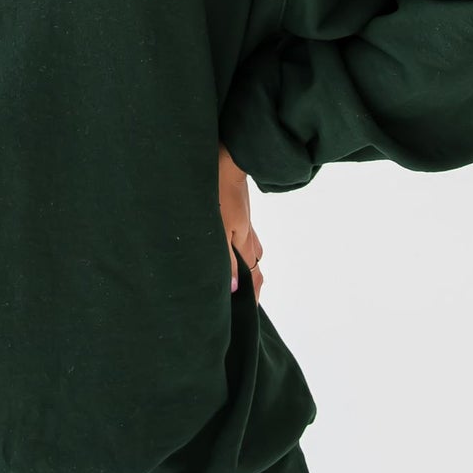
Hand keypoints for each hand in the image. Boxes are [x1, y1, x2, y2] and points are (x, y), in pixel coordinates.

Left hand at [219, 140, 262, 304]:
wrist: (228, 157)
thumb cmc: (219, 191)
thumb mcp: (218, 228)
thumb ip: (226, 259)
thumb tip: (233, 288)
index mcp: (245, 244)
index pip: (253, 279)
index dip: (251, 298)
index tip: (247, 314)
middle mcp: (249, 236)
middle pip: (253, 269)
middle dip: (249, 286)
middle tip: (238, 303)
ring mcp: (245, 224)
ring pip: (249, 253)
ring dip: (244, 268)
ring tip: (233, 282)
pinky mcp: (239, 212)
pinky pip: (243, 239)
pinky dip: (238, 251)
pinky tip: (229, 250)